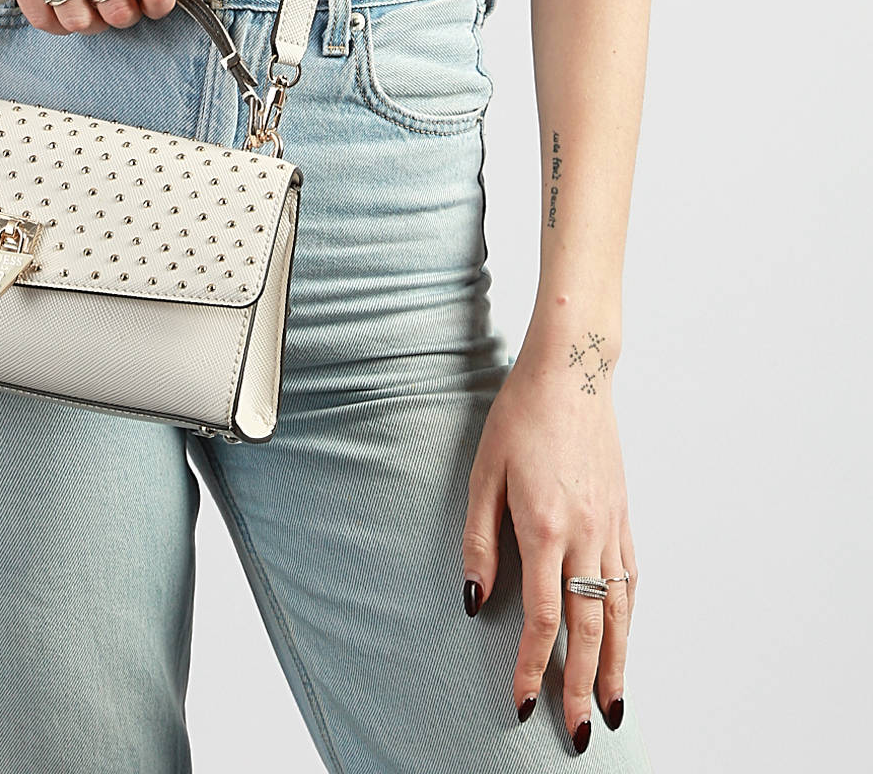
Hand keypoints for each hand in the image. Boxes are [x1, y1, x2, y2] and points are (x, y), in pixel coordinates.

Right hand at [0, 0, 204, 34]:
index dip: (162, 5)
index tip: (156, 3)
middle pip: (117, 9)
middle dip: (126, 14)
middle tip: (121, 2)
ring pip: (78, 19)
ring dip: (91, 22)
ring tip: (91, 5)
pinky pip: (40, 16)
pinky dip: (57, 23)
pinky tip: (63, 6)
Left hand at [461, 352, 637, 751]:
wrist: (572, 372)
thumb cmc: (520, 416)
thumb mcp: (483, 473)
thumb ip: (480, 541)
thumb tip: (474, 602)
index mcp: (545, 527)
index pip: (542, 619)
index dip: (534, 668)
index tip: (523, 703)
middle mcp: (586, 535)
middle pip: (588, 629)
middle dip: (581, 687)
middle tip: (578, 733)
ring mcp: (612, 526)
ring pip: (620, 612)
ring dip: (616, 664)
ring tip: (612, 706)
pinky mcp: (625, 514)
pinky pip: (632, 579)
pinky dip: (630, 618)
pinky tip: (625, 640)